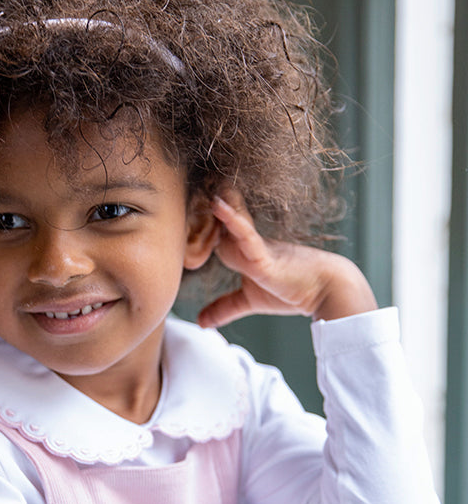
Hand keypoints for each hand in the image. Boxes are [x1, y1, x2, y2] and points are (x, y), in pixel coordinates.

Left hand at [197, 188, 376, 326]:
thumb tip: (202, 322)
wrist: (325, 290)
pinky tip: (219, 205)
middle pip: (218, 221)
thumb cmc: (291, 291)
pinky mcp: (265, 256)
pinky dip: (232, 220)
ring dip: (216, 203)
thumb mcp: (249, 300)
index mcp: (243, 249)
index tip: (179, 205)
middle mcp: (248, 243)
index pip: (214, 232)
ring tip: (198, 181)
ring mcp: (256, 247)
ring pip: (230, 221)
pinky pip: (245, 234)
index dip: (198, 221)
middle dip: (202, 204)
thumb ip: (225, 307)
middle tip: (185, 182)